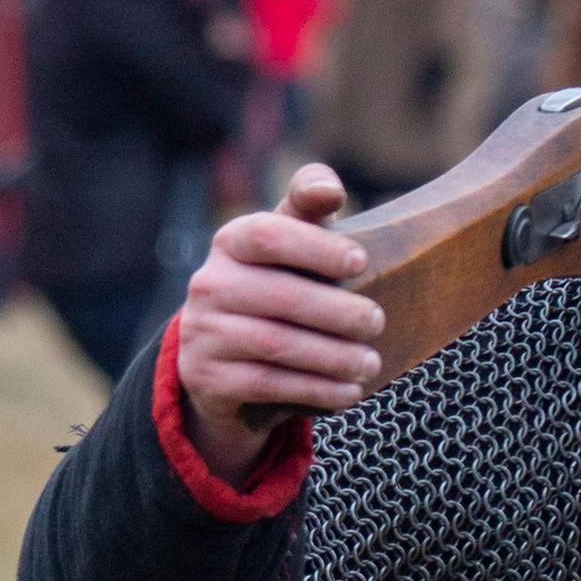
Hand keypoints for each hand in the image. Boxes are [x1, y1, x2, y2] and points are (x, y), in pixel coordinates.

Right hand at [173, 162, 380, 482]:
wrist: (226, 358)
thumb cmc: (277, 283)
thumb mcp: (290, 242)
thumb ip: (308, 206)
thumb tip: (329, 189)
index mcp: (231, 242)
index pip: (269, 234)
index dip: (317, 247)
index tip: (361, 261)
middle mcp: (208, 284)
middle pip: (280, 295)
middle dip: (338, 312)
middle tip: (376, 322)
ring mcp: (203, 332)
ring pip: (276, 344)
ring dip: (333, 356)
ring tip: (370, 362)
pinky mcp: (207, 378)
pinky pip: (267, 384)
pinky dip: (316, 389)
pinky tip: (349, 391)